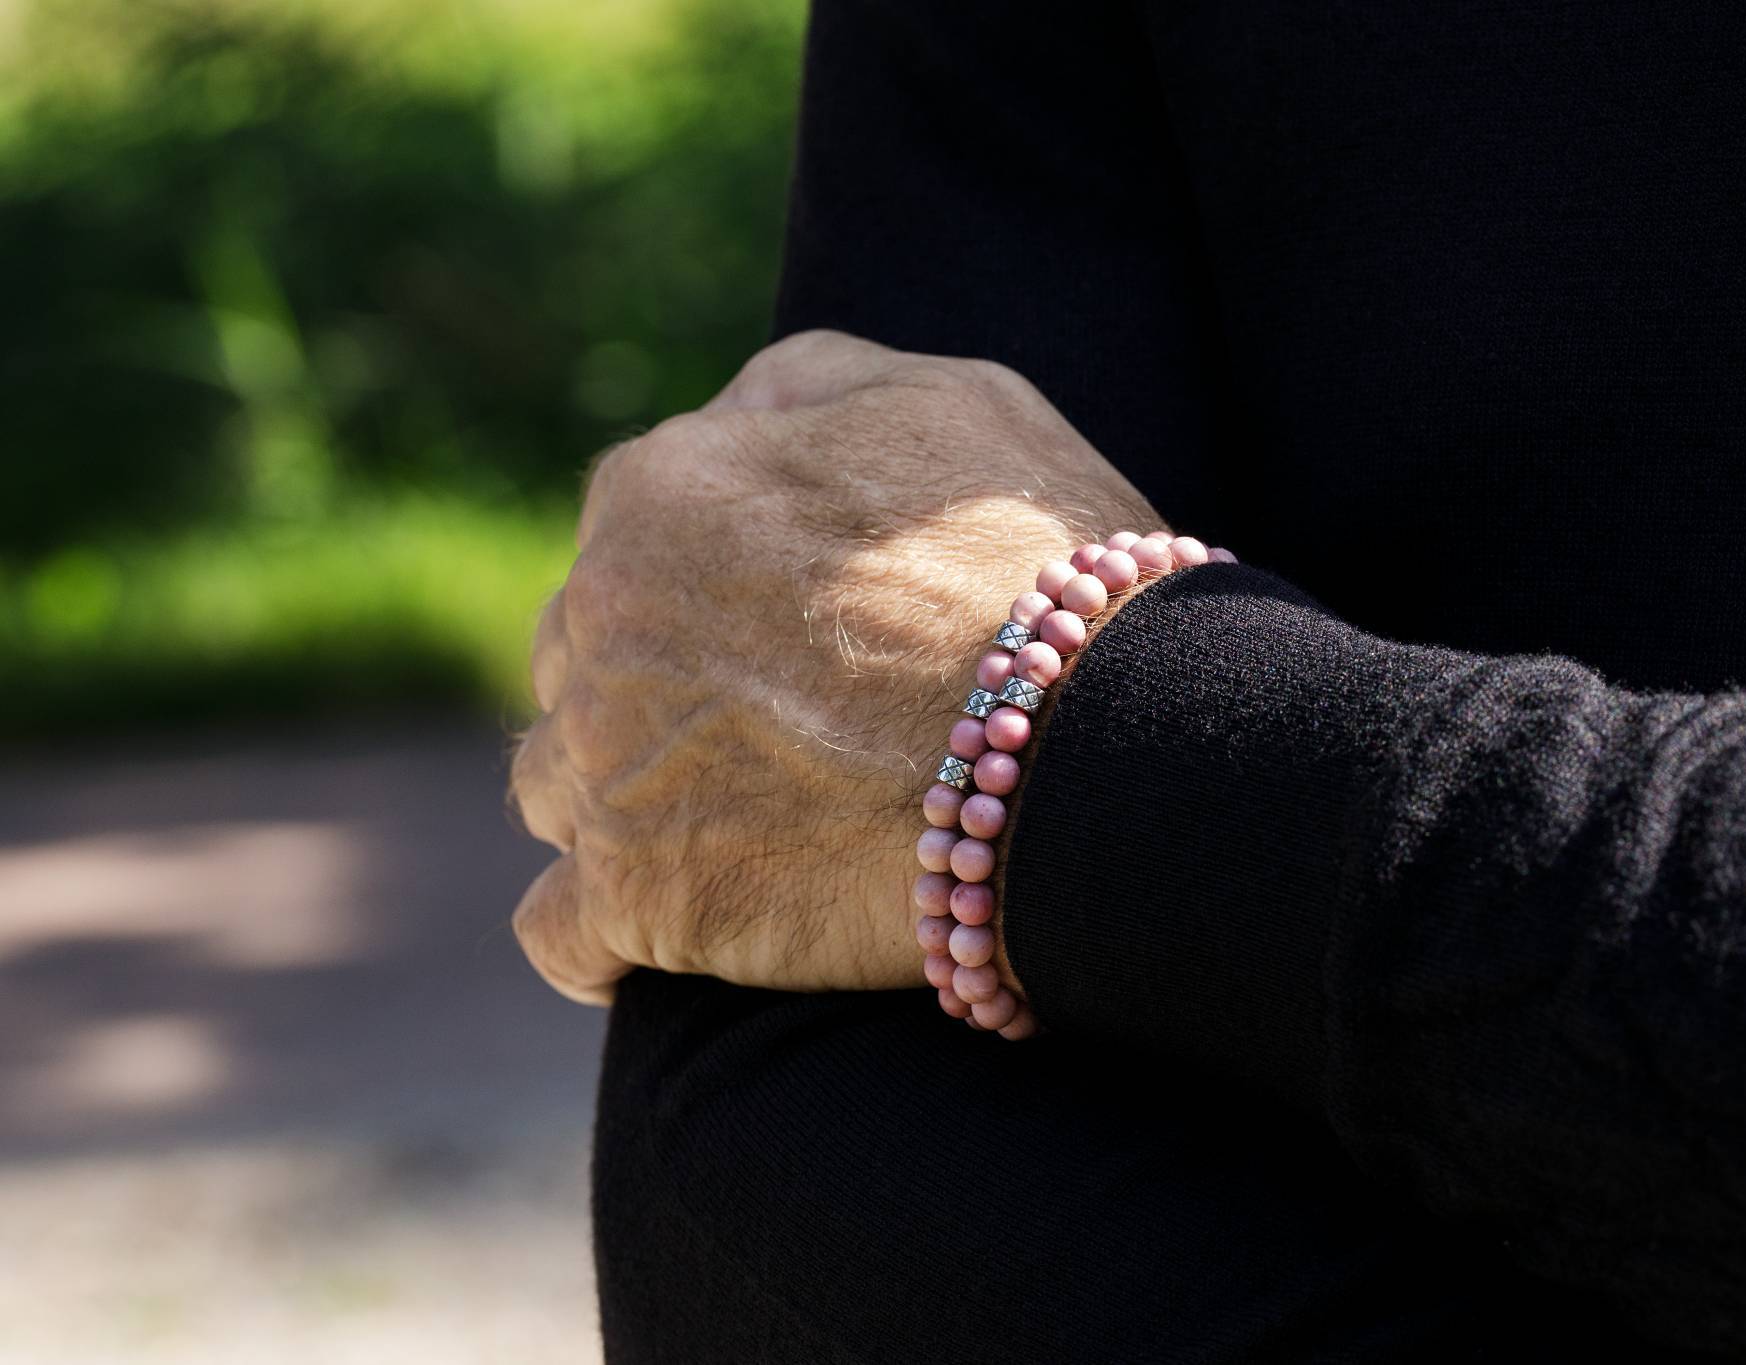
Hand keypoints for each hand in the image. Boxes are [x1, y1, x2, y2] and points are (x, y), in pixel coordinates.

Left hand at [509, 330, 1157, 1002]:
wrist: (1093, 746)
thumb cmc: (1037, 564)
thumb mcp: (940, 400)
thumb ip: (803, 389)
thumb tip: (732, 420)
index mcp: (660, 493)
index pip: (633, 527)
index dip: (712, 572)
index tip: (786, 621)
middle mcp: (597, 621)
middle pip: (583, 652)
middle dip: (655, 678)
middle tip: (774, 721)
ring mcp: (607, 769)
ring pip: (556, 781)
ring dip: (622, 793)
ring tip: (727, 819)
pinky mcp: (637, 903)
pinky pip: (557, 933)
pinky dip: (598, 932)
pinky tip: (655, 924)